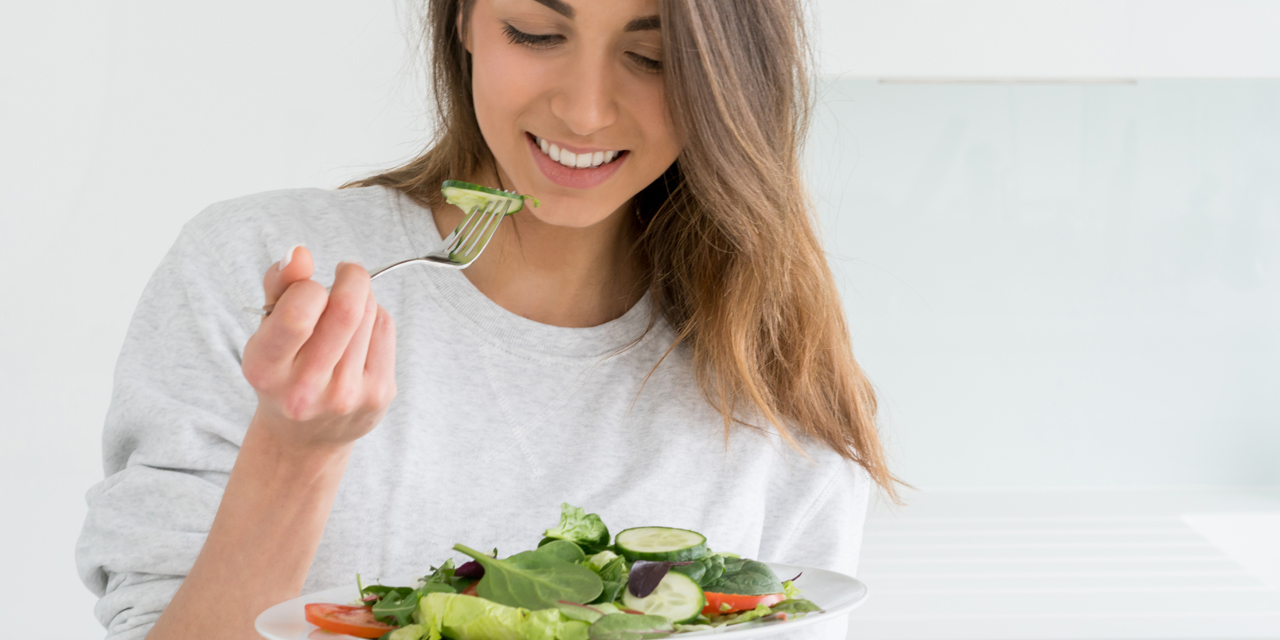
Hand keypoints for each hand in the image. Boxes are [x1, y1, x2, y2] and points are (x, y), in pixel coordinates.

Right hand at [241, 246, 395, 452]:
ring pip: (370, 313)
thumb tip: (300, 254)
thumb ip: (278, 286)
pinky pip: (386, 328)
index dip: (310, 286)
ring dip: (362, 298)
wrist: (305, 438)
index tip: (309, 287)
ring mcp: (347, 396)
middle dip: (351, 277)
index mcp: (266, 370)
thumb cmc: (284, 371)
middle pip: (347, 309)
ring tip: (345, 312)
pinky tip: (360, 331)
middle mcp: (305, 389)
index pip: (299, 313)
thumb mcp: (266, 330)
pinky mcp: (379, 395)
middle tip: (346, 273)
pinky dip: (376, 316)